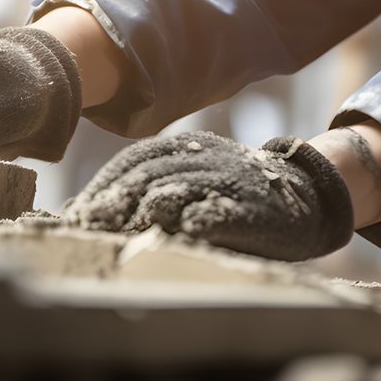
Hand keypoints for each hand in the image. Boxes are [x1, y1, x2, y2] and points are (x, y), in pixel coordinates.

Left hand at [62, 132, 353, 260]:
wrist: (305, 193)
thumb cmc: (234, 195)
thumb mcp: (192, 181)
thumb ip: (147, 191)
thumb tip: (78, 214)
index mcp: (183, 150)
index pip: (132, 163)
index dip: (102, 187)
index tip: (75, 216)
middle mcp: (202, 159)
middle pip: (147, 176)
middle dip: (115, 201)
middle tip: (88, 227)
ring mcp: (227, 182)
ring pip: (179, 189)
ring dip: (148, 209)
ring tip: (122, 230)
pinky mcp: (251, 208)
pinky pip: (221, 211)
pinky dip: (201, 218)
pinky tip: (182, 231)